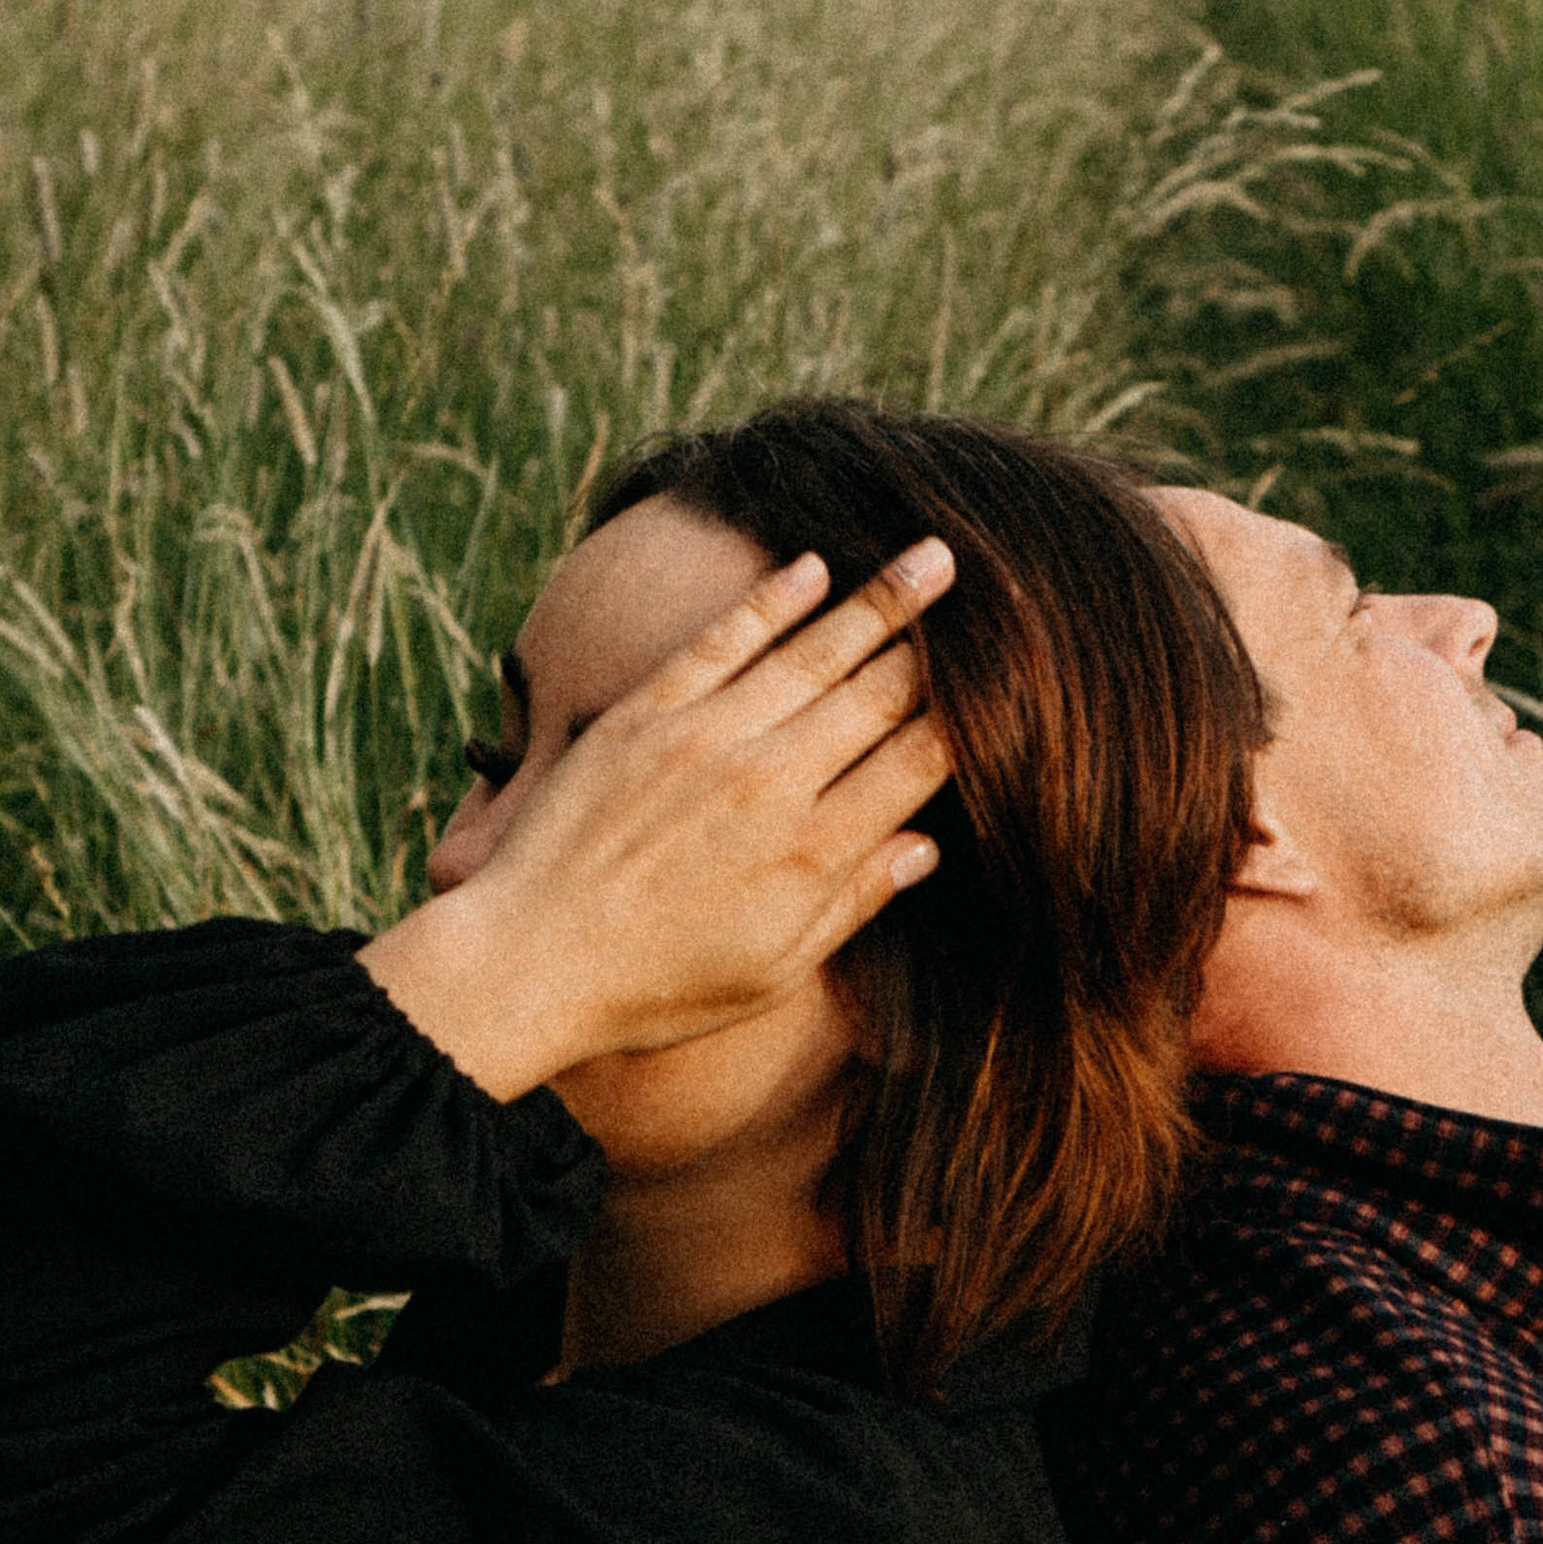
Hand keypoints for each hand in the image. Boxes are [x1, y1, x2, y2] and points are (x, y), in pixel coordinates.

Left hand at [359, 542, 953, 1100]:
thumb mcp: (772, 970)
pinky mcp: (645, 713)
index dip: (976, 713)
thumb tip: (926, 848)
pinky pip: (721, 638)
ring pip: (815, 651)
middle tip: (993, 590)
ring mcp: (706, 738)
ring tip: (931, 557)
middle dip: (943, 640)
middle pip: (882, 692)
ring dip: (880, 600)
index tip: (1015, 677)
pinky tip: (811, 567)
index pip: (922, 761)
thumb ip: (854, 903)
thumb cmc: (656, 986)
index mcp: (815, 852)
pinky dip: (770, 600)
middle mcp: (772, 781)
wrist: (527, 962)